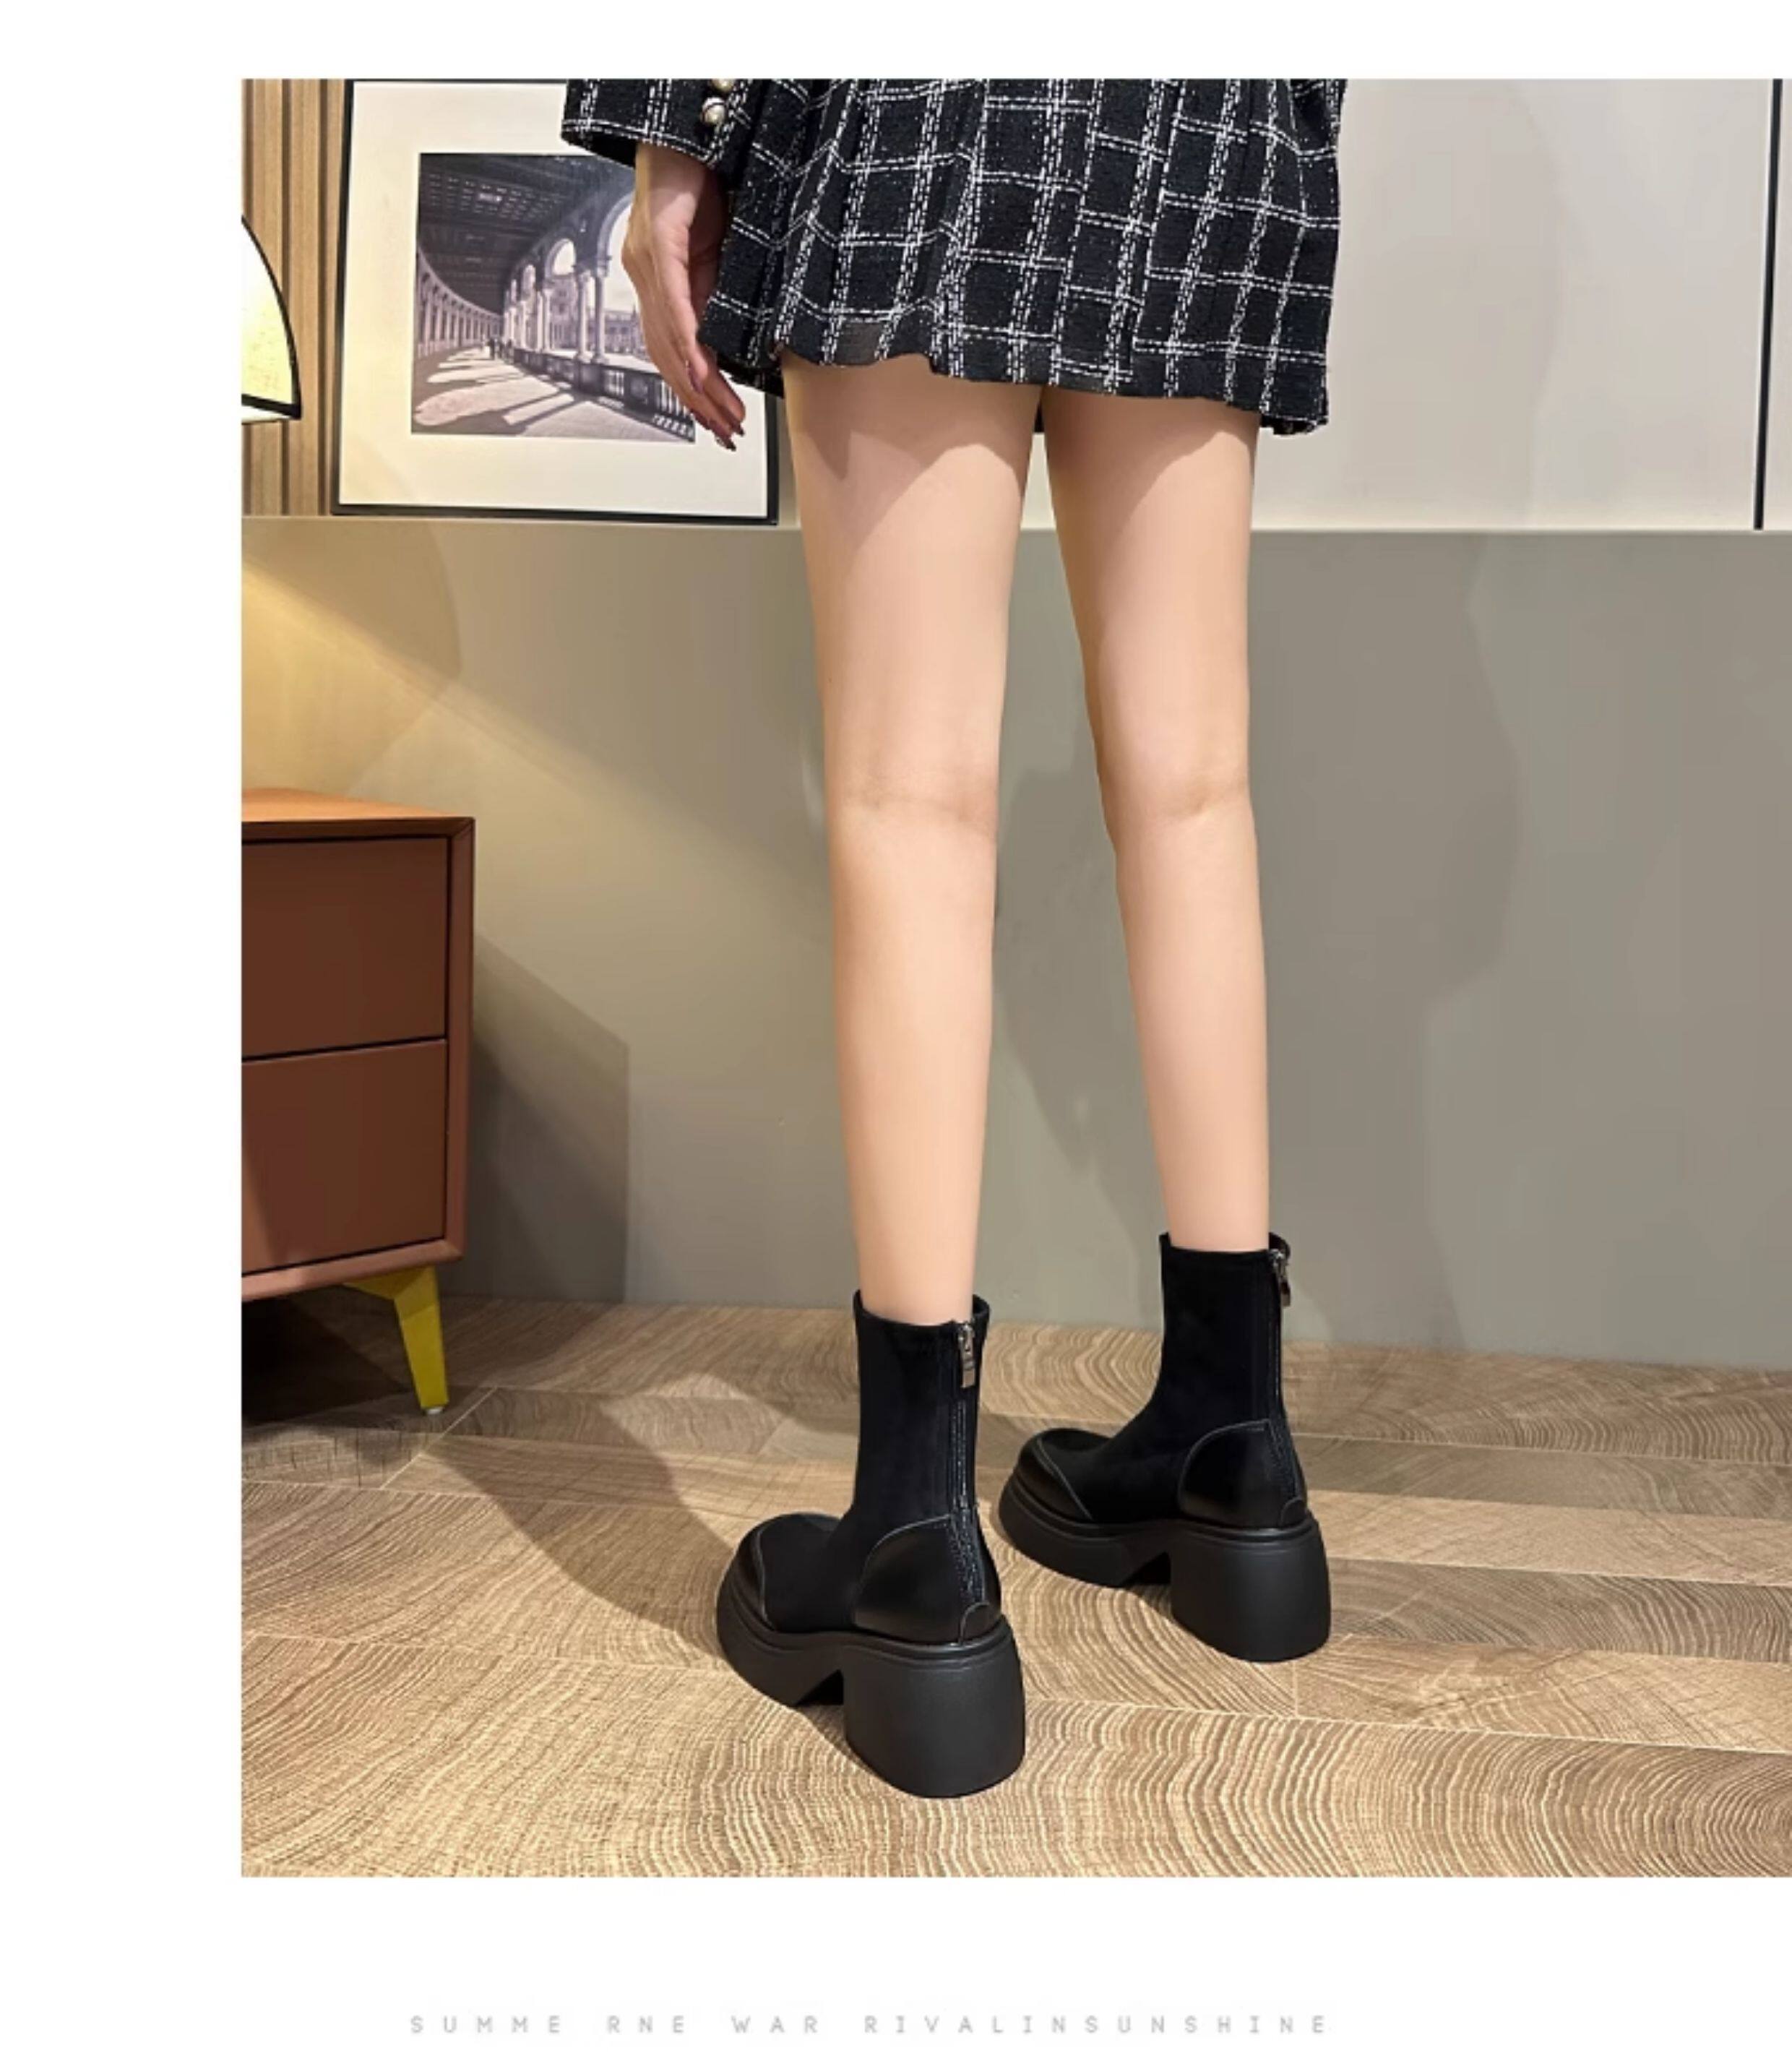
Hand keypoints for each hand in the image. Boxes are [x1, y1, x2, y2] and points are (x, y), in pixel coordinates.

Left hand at [622, 144, 747, 448]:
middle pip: (669, 356)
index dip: (696, 391)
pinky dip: (687, 343)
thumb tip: (728, 336)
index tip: (717, 421)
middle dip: (699, 401)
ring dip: (697, 384)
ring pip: (669, 341)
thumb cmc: (702, 176)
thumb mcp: (719, 247)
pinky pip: (673, 306)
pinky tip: (700, 368)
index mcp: (661, 276)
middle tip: (724, 431)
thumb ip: (718, 289)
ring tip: (722, 413)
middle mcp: (646, 272)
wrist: (685, 123)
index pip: (675, 349)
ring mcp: (647, 260)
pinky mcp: (657, 244)